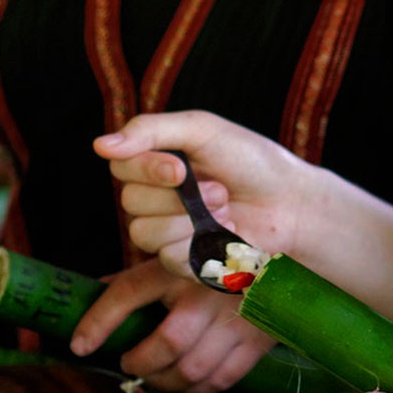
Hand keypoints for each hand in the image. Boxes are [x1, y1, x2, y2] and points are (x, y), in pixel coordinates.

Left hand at [71, 257, 276, 392]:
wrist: (282, 251)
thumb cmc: (216, 255)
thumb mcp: (176, 256)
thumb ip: (140, 277)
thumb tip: (93, 291)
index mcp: (179, 264)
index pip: (128, 292)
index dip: (98, 322)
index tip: (79, 346)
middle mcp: (206, 290)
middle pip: (166, 343)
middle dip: (140, 363)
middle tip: (130, 363)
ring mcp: (235, 317)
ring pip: (192, 369)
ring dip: (166, 382)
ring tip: (157, 377)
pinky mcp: (256, 339)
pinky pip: (221, 379)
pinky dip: (197, 389)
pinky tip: (188, 382)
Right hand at [94, 111, 318, 277]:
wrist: (292, 202)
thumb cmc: (252, 161)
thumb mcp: (203, 130)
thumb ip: (151, 131)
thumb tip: (100, 145)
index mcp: (156, 163)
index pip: (120, 166)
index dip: (146, 170)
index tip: (181, 169)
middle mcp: (156, 199)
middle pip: (130, 203)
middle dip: (178, 197)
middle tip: (219, 188)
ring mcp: (168, 233)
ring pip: (144, 234)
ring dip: (190, 221)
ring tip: (226, 209)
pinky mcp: (185, 263)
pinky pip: (168, 259)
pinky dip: (202, 245)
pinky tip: (228, 233)